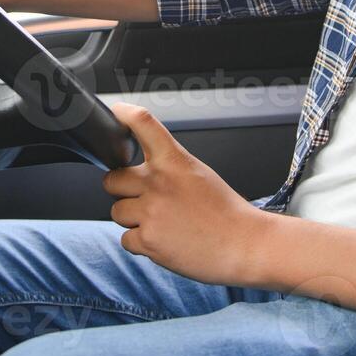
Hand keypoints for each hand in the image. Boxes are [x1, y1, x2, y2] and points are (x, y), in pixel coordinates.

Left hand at [102, 102, 268, 284]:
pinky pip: (126, 239)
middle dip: (122, 190)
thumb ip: (169, 167)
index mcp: (174, 161)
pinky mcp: (148, 241)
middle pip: (112, 180)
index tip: (117, 110)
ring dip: (133, 219)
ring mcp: (151, 212)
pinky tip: (165, 241)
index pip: (143, 124)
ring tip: (162, 223)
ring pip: (117, 212)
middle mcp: (158, 182)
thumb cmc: (225, 212)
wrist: (243, 245)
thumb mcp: (198, 173)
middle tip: (143, 198)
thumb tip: (143, 172)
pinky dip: (141, 243)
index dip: (125, 114)